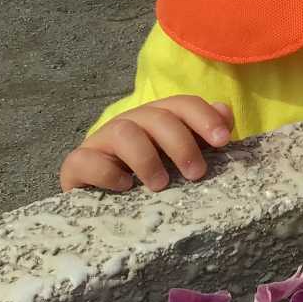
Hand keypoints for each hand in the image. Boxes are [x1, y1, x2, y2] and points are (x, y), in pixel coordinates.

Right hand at [60, 96, 234, 192]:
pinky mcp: (77, 164)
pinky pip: (85, 160)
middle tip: (196, 173)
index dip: (204, 118)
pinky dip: (107, 172)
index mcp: (158, 117)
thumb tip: (225, 112)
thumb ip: (204, 135)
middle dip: (182, 144)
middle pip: (158, 118)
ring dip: (147, 158)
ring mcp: (101, 141)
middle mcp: (131, 122)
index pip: (182, 104)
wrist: (99, 196)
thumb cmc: (149, 174)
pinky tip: (124, 187)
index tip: (223, 141)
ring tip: (161, 184)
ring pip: (124, 131)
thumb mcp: (180, 156)